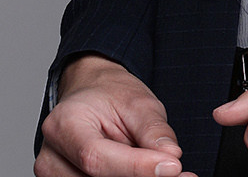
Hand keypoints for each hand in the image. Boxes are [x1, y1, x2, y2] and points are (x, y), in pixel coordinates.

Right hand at [36, 54, 195, 176]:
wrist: (91, 96)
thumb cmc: (111, 96)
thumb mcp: (139, 102)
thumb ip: (153, 131)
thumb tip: (171, 158)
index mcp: (64, 124)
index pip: (96, 157)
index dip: (136, 167)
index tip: (173, 166)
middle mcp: (51, 158)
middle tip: (178, 172)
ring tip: (165, 170)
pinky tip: (149, 174)